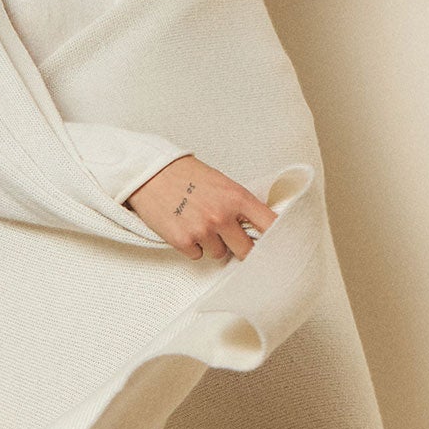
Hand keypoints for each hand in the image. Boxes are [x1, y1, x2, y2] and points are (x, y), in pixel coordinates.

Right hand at [123, 153, 276, 259]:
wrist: (151, 173)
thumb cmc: (187, 176)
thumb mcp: (222, 183)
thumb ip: (240, 205)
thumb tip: (258, 228)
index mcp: (237, 197)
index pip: (270, 225)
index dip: (276, 239)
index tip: (277, 247)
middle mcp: (222, 215)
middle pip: (247, 251)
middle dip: (239, 247)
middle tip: (227, 236)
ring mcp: (203, 229)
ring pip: (219, 254)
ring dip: (211, 245)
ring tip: (197, 223)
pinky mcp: (183, 241)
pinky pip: (197, 256)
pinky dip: (191, 246)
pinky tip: (183, 227)